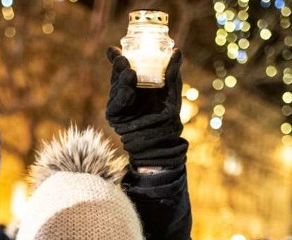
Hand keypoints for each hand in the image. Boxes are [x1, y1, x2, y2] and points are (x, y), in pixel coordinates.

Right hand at [105, 47, 187, 168]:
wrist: (163, 137)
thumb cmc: (167, 113)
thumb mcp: (172, 90)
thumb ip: (172, 72)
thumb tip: (177, 50)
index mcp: (135, 80)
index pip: (124, 66)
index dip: (117, 56)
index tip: (114, 49)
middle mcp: (124, 89)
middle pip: (117, 73)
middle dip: (119, 65)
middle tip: (123, 58)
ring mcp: (119, 102)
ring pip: (116, 87)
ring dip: (121, 79)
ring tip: (129, 72)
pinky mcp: (115, 115)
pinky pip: (116, 103)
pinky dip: (122, 94)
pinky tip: (129, 89)